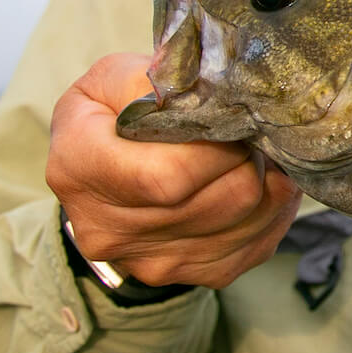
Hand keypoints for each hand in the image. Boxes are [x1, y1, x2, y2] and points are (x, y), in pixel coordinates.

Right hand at [46, 52, 301, 289]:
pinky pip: (255, 246)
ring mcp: (149, 262)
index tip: (235, 121)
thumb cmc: (111, 112)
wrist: (101, 170)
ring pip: (246, 224)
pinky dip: (272, 212)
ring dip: (268, 183)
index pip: (167, 178)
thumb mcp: (116, 77)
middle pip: (217, 202)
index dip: (218, 150)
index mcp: (79, 169)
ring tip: (260, 152)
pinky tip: (264, 182)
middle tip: (253, 132)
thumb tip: (218, 97)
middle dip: (251, 160)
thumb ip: (161, 81)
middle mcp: (107, 229)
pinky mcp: (188, 275)